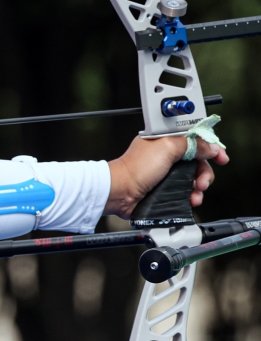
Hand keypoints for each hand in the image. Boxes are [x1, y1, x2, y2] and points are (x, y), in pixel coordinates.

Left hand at [106, 135, 229, 218]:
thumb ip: (191, 144)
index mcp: (166, 141)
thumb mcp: (167, 148)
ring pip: (192, 177)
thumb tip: (209, 146)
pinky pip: (185, 191)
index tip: (221, 156)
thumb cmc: (135, 168)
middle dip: (204, 171)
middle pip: (197, 161)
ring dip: (199, 186)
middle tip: (203, 181)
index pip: (194, 139)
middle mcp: (166, 156)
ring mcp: (166, 173)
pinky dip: (191, 196)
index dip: (209, 147)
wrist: (120, 192)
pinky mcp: (164, 188)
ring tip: (196, 192)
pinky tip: (191, 200)